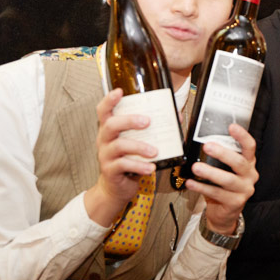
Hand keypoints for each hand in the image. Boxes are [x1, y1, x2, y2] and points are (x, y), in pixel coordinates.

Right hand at [84, 88, 157, 226]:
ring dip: (140, 147)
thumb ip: (151, 129)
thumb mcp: (137, 142)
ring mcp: (106, 155)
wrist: (116, 187)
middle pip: (111, 125)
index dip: (109, 100)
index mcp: (110, 128)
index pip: (104, 110)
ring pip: (119, 146)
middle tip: (147, 121)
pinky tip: (151, 168)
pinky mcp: (110, 170)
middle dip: (129, 120)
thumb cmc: (128, 159)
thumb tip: (175, 116)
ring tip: (155, 151)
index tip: (119, 91)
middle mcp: (105, 139)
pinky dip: (140, 166)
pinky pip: (124, 166)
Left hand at [185, 124, 257, 235]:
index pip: (250, 147)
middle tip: (207, 146)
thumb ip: (216, 156)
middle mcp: (250, 175)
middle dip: (222, 153)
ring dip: (210, 172)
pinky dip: (202, 188)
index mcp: (248, 163)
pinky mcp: (236, 202)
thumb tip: (194, 140)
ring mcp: (244, 190)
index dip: (242, 136)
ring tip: (196, 167)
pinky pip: (217, 194)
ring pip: (227, 179)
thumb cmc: (222, 186)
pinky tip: (191, 183)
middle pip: (239, 162)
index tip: (231, 127)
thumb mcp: (224, 169)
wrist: (225, 213)